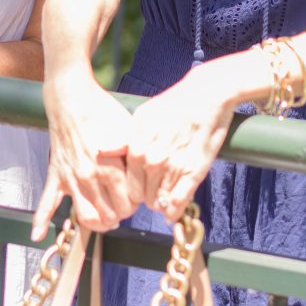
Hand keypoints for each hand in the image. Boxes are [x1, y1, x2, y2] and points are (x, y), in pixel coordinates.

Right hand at [32, 72, 139, 239]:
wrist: (72, 98)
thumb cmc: (102, 111)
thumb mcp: (129, 131)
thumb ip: (138, 157)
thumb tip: (148, 178)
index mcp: (110, 167)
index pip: (129, 204)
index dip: (137, 203)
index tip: (137, 196)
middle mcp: (89, 177)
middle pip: (110, 215)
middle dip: (120, 214)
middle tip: (124, 205)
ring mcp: (70, 178)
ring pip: (85, 217)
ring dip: (98, 223)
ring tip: (106, 219)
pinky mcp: (56, 175)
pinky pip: (46, 202)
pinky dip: (41, 220)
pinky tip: (38, 235)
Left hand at [127, 66, 234, 223]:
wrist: (206, 95)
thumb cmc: (174, 106)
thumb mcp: (142, 118)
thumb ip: (122, 140)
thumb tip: (99, 152)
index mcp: (137, 148)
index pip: (129, 185)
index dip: (136, 189)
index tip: (143, 187)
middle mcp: (152, 160)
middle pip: (144, 197)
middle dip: (149, 198)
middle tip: (157, 192)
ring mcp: (173, 167)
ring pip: (161, 202)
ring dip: (163, 203)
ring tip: (168, 196)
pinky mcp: (194, 172)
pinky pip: (179, 202)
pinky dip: (176, 210)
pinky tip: (175, 209)